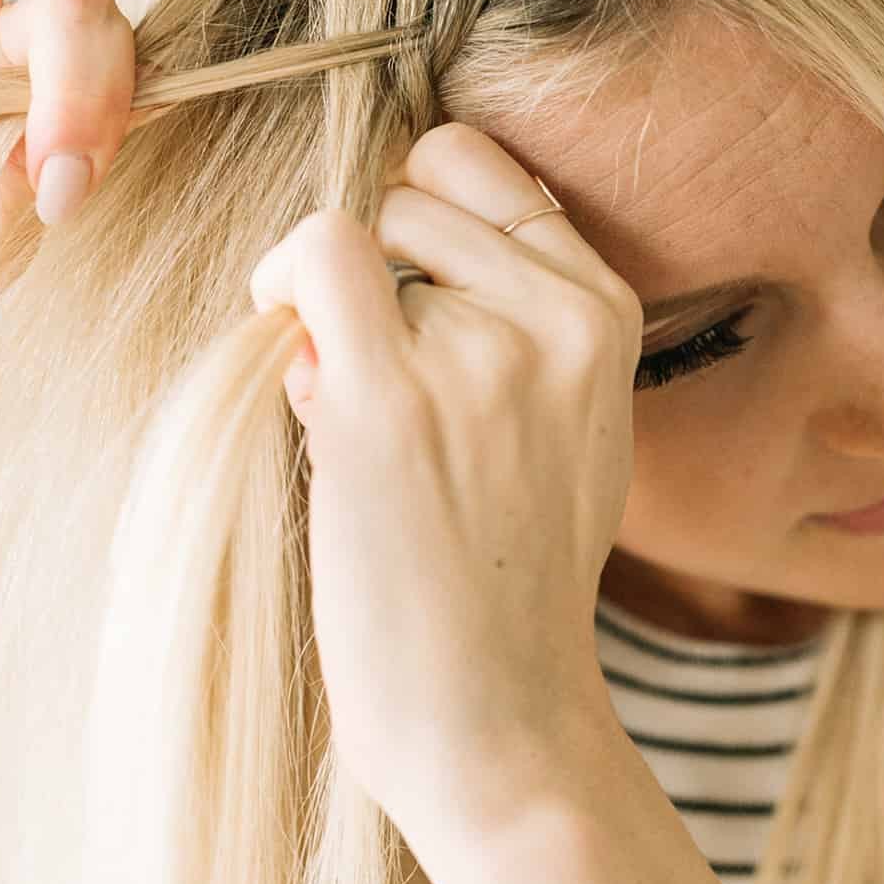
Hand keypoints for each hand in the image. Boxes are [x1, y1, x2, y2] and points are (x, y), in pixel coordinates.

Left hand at [248, 121, 640, 863]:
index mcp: (603, 311)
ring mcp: (479, 353)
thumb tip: (409, 202)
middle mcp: (556, 316)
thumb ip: (518, 308)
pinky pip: (315, 257)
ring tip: (358, 421)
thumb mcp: (568, 416)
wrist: (494, 718)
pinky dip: (280, 294)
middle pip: (406, 190)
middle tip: (372, 378)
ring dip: (326, 315)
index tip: (389, 286)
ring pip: (353, 235)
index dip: (411, 207)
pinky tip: (299, 383)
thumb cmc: (506, 570)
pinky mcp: (391, 399)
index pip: (480, 164)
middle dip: (369, 269)